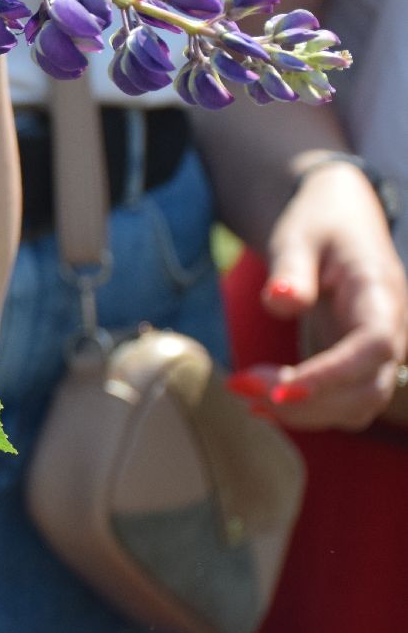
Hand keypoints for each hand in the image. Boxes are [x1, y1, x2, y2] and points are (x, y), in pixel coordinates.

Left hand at [241, 161, 407, 429]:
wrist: (337, 219)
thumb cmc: (319, 223)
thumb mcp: (298, 235)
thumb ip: (291, 269)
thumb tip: (281, 302)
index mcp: (381, 294)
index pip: (374, 347)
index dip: (332, 375)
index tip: (281, 389)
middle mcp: (391, 330)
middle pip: (367, 389)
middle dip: (308, 402)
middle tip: (240, 386)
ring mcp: (377, 352)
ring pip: (356, 405)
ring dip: (303, 412)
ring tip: (243, 392)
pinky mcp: (356, 363)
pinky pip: (342, 401)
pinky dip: (305, 409)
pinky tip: (258, 399)